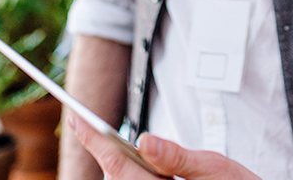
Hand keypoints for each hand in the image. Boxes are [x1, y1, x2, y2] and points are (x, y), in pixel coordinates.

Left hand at [66, 115, 260, 179]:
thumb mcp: (215, 168)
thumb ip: (177, 157)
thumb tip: (145, 140)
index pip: (120, 166)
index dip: (95, 141)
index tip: (77, 118)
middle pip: (117, 178)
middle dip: (106, 154)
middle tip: (87, 125)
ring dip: (119, 167)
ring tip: (112, 144)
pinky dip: (131, 176)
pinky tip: (138, 165)